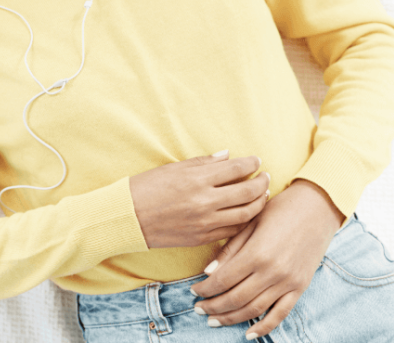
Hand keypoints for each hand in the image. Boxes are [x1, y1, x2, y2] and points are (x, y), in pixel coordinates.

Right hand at [128, 151, 268, 248]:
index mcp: (197, 179)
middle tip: (265, 177)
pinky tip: (246, 213)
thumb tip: (227, 156)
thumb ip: (203, 163)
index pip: (236, 169)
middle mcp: (205, 201)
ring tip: (261, 195)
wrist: (127, 217)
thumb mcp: (173, 168)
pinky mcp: (202, 238)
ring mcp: (205, 222)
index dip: (251, 163)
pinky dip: (244, 221)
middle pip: (248, 191)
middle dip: (261, 182)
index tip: (256, 161)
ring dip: (258, 203)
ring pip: (246, 213)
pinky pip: (233, 230)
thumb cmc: (146, 188)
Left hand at [189, 179, 345, 339]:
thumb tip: (208, 272)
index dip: (205, 289)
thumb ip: (229, 250)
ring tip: (214, 320)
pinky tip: (249, 334)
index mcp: (256, 253)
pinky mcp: (300, 287)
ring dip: (231, 318)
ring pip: (254, 309)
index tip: (193, 291)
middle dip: (213, 307)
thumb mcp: (249, 223)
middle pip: (236, 298)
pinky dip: (264, 326)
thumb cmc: (279, 210)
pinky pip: (280, 314)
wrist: (316, 207)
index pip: (223, 280)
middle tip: (199, 309)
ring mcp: (288, 282)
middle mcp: (273, 272)